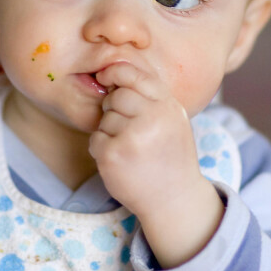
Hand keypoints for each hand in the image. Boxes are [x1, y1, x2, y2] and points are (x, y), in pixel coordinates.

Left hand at [89, 62, 222, 266]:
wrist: (175, 199)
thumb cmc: (171, 156)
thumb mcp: (173, 120)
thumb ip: (151, 97)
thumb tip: (116, 71)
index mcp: (168, 107)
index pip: (136, 76)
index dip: (116, 72)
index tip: (105, 76)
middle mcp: (152, 119)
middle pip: (116, 97)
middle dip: (114, 109)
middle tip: (127, 128)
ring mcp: (132, 137)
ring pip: (105, 119)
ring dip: (110, 132)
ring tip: (130, 149)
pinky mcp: (113, 156)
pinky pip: (96, 139)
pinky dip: (102, 148)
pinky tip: (120, 160)